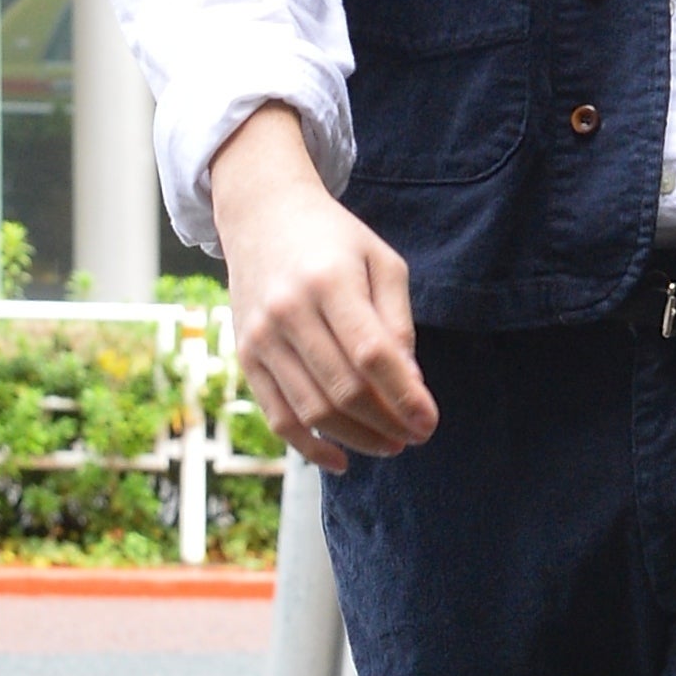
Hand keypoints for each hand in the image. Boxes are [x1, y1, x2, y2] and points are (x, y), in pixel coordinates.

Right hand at [209, 103, 437, 470]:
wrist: (262, 215)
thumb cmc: (334, 239)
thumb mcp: (381, 262)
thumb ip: (397, 321)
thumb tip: (411, 385)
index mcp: (329, 282)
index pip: (371, 354)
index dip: (403, 396)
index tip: (430, 422)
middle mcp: (289, 311)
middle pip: (342, 389)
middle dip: (386, 423)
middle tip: (417, 436)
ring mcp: (262, 337)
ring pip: (311, 410)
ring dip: (356, 439)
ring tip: (391, 445)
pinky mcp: (246, 355)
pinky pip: (277, 416)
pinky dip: (309, 446)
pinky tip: (341, 460)